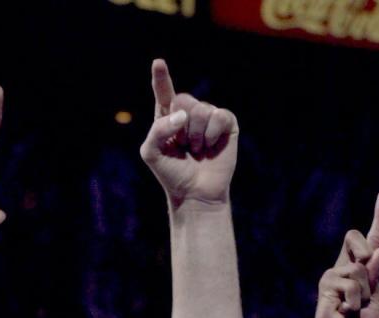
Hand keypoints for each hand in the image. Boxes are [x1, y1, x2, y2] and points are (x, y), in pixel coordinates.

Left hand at [140, 59, 237, 206]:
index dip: (161, 77)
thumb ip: (157, 129)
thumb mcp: (151, 153)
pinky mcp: (226, 124)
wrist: (195, 194)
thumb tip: (182, 114)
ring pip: (201, 109)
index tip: (159, 63)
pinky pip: (220, 115)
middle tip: (185, 147)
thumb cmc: (172, 175)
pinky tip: (211, 147)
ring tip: (197, 151)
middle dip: (182, 126)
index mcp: (167, 116)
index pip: (164, 92)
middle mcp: (188, 112)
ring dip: (197, 136)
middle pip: (184, 98)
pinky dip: (213, 134)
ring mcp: (209, 117)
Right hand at [312, 202, 378, 317]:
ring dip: (363, 294)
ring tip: (354, 309)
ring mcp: (334, 273)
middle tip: (366, 281)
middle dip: (364, 249)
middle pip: (355, 236)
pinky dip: (354, 301)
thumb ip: (376, 277)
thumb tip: (377, 251)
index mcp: (364, 269)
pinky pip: (350, 284)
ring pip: (358, 268)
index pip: (372, 238)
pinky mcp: (326, 283)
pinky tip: (344, 312)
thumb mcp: (377, 302)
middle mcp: (346, 266)